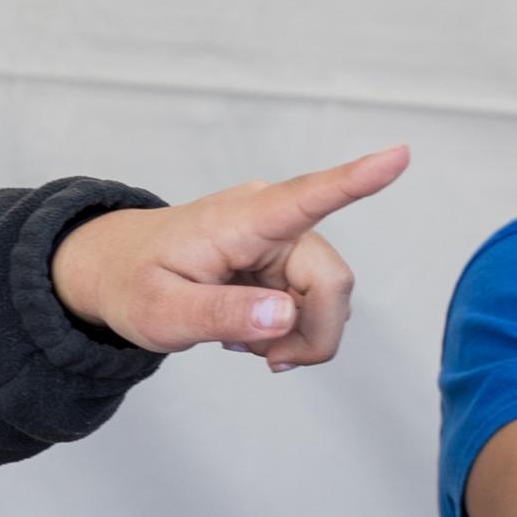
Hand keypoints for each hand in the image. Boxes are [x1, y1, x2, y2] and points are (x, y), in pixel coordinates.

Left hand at [50, 145, 409, 368]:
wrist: (118, 273)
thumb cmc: (135, 284)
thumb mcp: (163, 312)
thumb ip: (222, 314)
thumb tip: (285, 316)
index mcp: (241, 220)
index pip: (307, 197)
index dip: (356, 180)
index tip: (398, 155)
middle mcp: (274, 222)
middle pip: (332, 283)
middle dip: (312, 334)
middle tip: (265, 360)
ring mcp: (285, 242)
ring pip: (331, 301)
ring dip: (300, 336)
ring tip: (246, 341)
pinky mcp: (288, 262)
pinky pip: (317, 306)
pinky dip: (294, 332)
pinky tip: (255, 331)